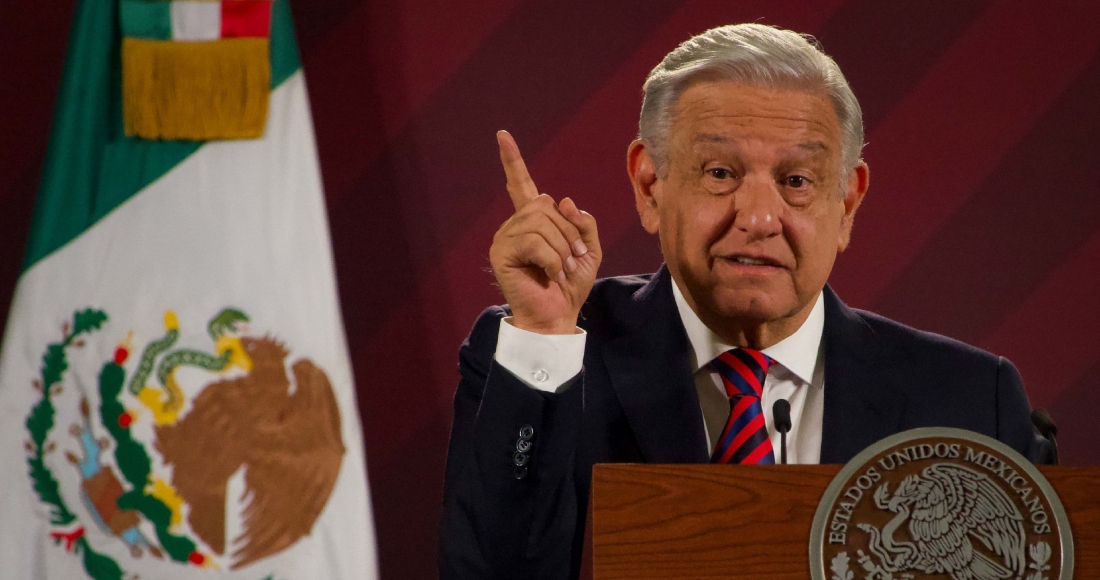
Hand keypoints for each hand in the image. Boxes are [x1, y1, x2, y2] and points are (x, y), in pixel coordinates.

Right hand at [489, 131, 601, 334]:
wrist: (558, 316)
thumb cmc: (571, 285)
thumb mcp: (589, 249)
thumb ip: (583, 222)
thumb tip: (562, 200)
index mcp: (533, 220)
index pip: (521, 184)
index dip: (512, 160)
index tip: (502, 135)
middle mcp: (515, 225)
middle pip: (546, 205)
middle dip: (568, 233)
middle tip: (572, 260)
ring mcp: (505, 238)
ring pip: (541, 223)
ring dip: (562, 249)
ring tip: (561, 269)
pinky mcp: (500, 254)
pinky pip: (534, 242)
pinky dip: (552, 260)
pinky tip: (550, 275)